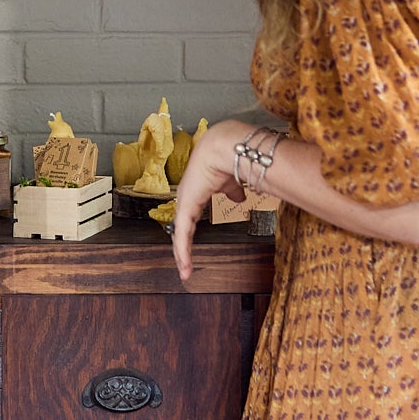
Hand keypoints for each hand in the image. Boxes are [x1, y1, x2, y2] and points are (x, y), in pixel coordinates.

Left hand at [171, 118, 250, 283]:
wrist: (225, 148)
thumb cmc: (228, 159)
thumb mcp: (231, 182)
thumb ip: (232, 191)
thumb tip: (239, 198)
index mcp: (195, 192)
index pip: (188, 219)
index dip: (189, 234)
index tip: (191, 247)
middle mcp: (186, 197)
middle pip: (181, 229)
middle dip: (182, 249)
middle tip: (185, 266)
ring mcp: (184, 202)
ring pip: (179, 235)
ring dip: (182, 254)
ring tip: (185, 271)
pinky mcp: (186, 206)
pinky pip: (182, 234)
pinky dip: (183, 250)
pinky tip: (185, 263)